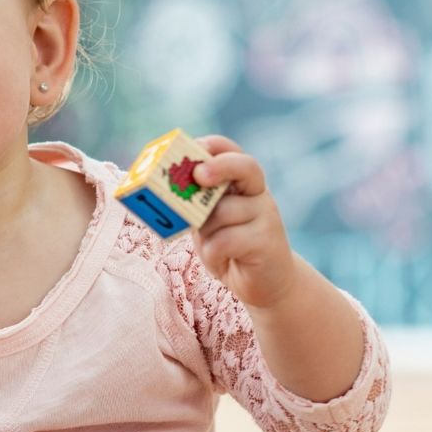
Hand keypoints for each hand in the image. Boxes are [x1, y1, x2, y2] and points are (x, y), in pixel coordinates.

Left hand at [190, 136, 301, 310]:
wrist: (267, 284)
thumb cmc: (230, 247)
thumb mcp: (208, 221)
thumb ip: (195, 204)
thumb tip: (164, 191)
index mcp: (243, 183)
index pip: (233, 152)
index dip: (214, 146)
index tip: (196, 147)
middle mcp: (258, 194)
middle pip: (244, 167)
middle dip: (219, 167)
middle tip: (198, 175)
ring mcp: (266, 216)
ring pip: (223, 212)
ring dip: (206, 231)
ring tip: (212, 245)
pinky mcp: (266, 242)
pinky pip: (225, 241)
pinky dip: (213, 253)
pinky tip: (221, 260)